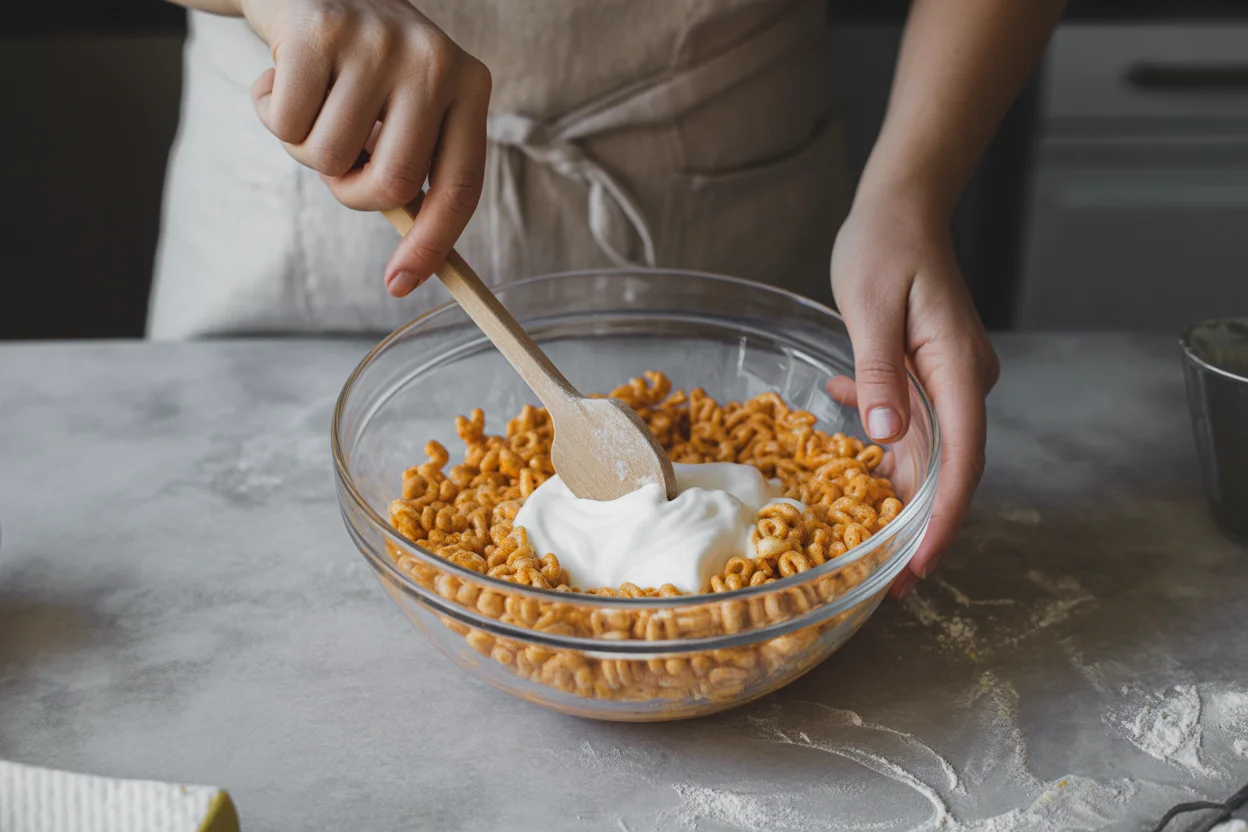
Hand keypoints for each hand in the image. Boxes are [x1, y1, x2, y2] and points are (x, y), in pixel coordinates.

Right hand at [239, 0, 490, 294]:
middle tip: (338, 159)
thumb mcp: (405, 106)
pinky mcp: (319, 31)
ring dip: (305, 148)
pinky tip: (281, 75)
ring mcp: (378, 44)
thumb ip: (412, 166)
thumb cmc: (361, 64)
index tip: (400, 284)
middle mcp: (435, 62)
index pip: (461, 187)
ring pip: (329, 157)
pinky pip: (286, 123)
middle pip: (392, 185)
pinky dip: (270, 113)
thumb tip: (412, 265)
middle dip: (351, 192)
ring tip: (312, 101)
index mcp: (470, 86)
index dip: (432, 244)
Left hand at [829, 190, 999, 597]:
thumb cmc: (885, 246)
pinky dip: (878, 435)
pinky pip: (909, 420)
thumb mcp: (871, 306)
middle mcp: (964, 382)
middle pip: (949, 467)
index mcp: (958, 370)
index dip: (942, 520)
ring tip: (859, 531)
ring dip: (892, 485)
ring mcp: (949, 378)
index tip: (918, 566)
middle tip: (885, 578)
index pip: (961, 461)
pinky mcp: (928, 372)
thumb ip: (879, 371)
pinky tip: (840, 410)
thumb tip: (885, 437)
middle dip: (918, 523)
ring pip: (926, 449)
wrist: (902, 205)